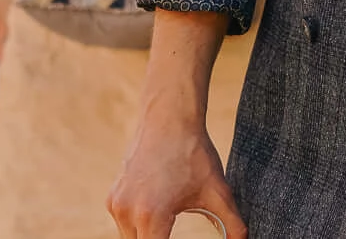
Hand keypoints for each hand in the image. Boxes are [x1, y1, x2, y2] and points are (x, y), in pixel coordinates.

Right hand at [108, 97, 244, 238]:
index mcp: (153, 215)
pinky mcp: (112, 198)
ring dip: (149, 237)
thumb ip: (233, 225)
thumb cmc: (194, 155)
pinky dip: (139, 225)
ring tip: (171, 217)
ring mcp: (116, 205)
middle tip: (176, 233)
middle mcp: (128, 212)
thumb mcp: (218, 192)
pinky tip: (158, 208)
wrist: (169, 119)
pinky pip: (125, 224)